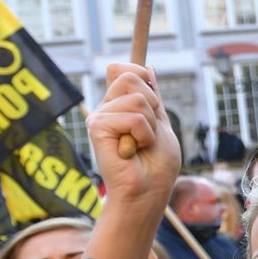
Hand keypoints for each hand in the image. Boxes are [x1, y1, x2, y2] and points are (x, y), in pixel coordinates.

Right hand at [87, 63, 179, 210]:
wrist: (148, 191)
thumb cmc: (157, 164)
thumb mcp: (161, 124)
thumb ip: (152, 97)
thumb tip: (147, 67)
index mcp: (120, 105)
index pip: (122, 69)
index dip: (140, 73)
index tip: (152, 95)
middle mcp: (106, 108)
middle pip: (130, 77)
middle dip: (152, 103)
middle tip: (147, 131)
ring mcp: (99, 117)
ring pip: (137, 99)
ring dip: (150, 125)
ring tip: (140, 144)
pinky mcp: (96, 127)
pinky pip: (133, 118)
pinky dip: (143, 135)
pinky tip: (132, 151)